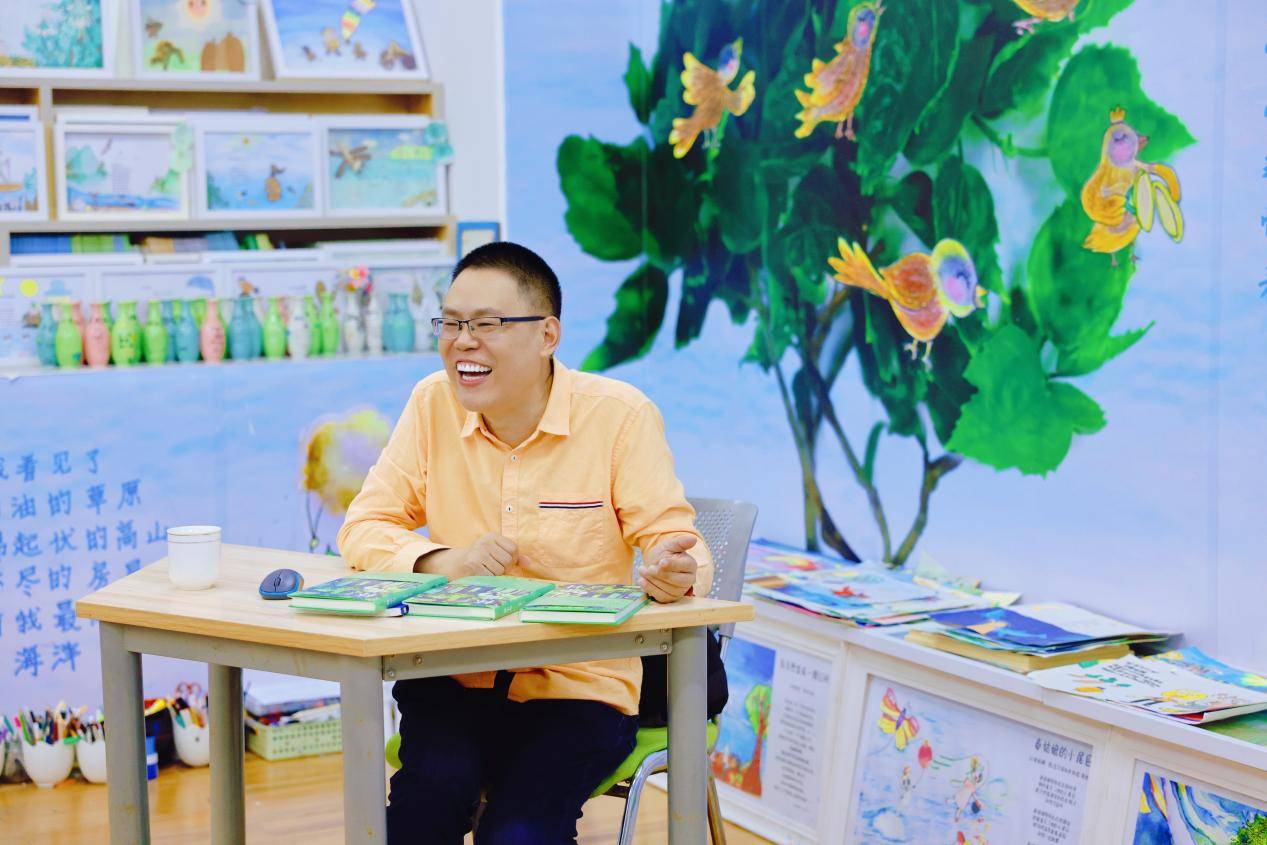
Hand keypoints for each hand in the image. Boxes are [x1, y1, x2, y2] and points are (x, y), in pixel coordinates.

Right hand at [418, 533, 534, 577]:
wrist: (454, 566)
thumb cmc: (480, 559)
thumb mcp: (495, 552)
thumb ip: (513, 556)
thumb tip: (528, 562)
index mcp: (492, 536)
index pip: (514, 549)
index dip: (512, 559)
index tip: (503, 561)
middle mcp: (484, 542)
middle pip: (508, 560)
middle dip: (503, 568)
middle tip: (492, 567)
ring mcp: (478, 553)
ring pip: (500, 571)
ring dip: (495, 575)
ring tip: (485, 571)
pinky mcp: (472, 565)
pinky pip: (490, 577)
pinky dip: (487, 579)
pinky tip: (480, 575)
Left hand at [636, 534, 697, 602]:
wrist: (655, 563)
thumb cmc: (665, 553)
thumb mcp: (670, 545)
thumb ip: (681, 542)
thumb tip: (693, 539)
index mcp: (691, 565)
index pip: (685, 567)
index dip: (673, 565)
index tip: (661, 562)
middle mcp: (688, 580)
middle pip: (678, 581)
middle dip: (662, 575)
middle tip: (649, 568)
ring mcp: (680, 590)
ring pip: (668, 589)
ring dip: (653, 580)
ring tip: (642, 570)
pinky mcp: (670, 598)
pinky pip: (661, 597)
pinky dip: (650, 589)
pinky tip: (642, 580)